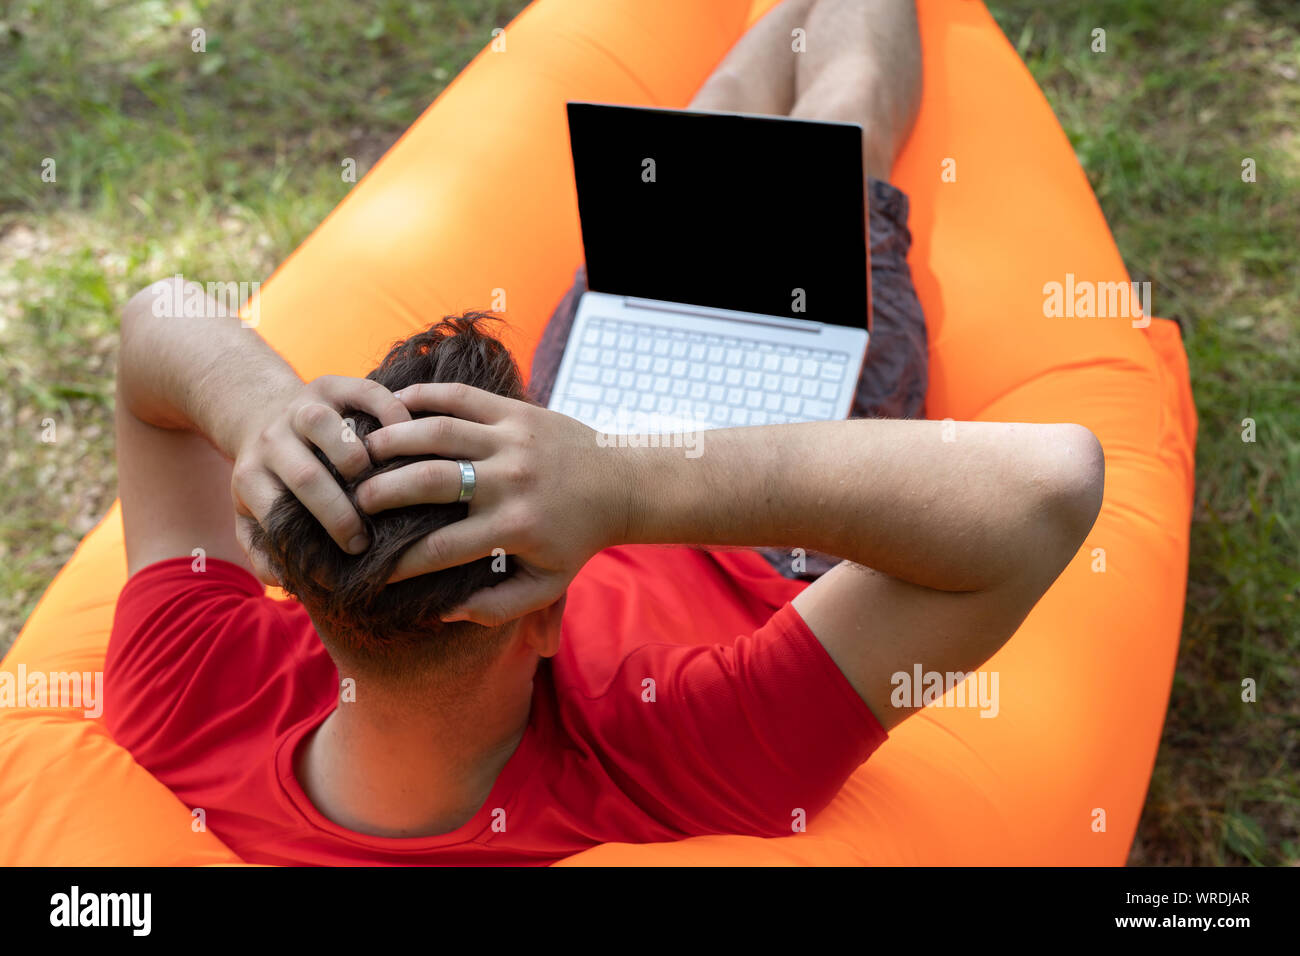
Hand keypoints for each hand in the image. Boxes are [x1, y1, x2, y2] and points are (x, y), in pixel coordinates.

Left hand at [231, 375, 411, 583]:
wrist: (261, 413)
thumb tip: (286, 577)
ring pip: (324, 426)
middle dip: (342, 512)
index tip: (349, 556)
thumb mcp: (252, 513)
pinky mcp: (329, 384)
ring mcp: (300, 407)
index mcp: (251, 476)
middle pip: (306, 476)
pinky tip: (407, 435)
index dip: (316, 540)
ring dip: (357, 458)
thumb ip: (263, 549)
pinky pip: (362, 392)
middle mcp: (271, 439)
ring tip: (384, 482)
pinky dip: (389, 411)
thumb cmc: (271, 477)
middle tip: (368, 537)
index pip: (279, 514)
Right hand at [355, 383, 629, 625]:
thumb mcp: (546, 585)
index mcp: (514, 528)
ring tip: (360, 454)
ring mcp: (511, 440)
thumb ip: (498, 608)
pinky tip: (390, 406)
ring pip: (438, 431)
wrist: (621, 484)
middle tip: (352, 502)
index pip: (441, 548)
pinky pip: (460, 397)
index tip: (369, 569)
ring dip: (391, 440)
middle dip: (381, 492)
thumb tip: (444, 612)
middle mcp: (510, 481)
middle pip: (429, 482)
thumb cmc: (577, 540)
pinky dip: (421, 397)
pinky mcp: (515, 411)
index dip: (399, 562)